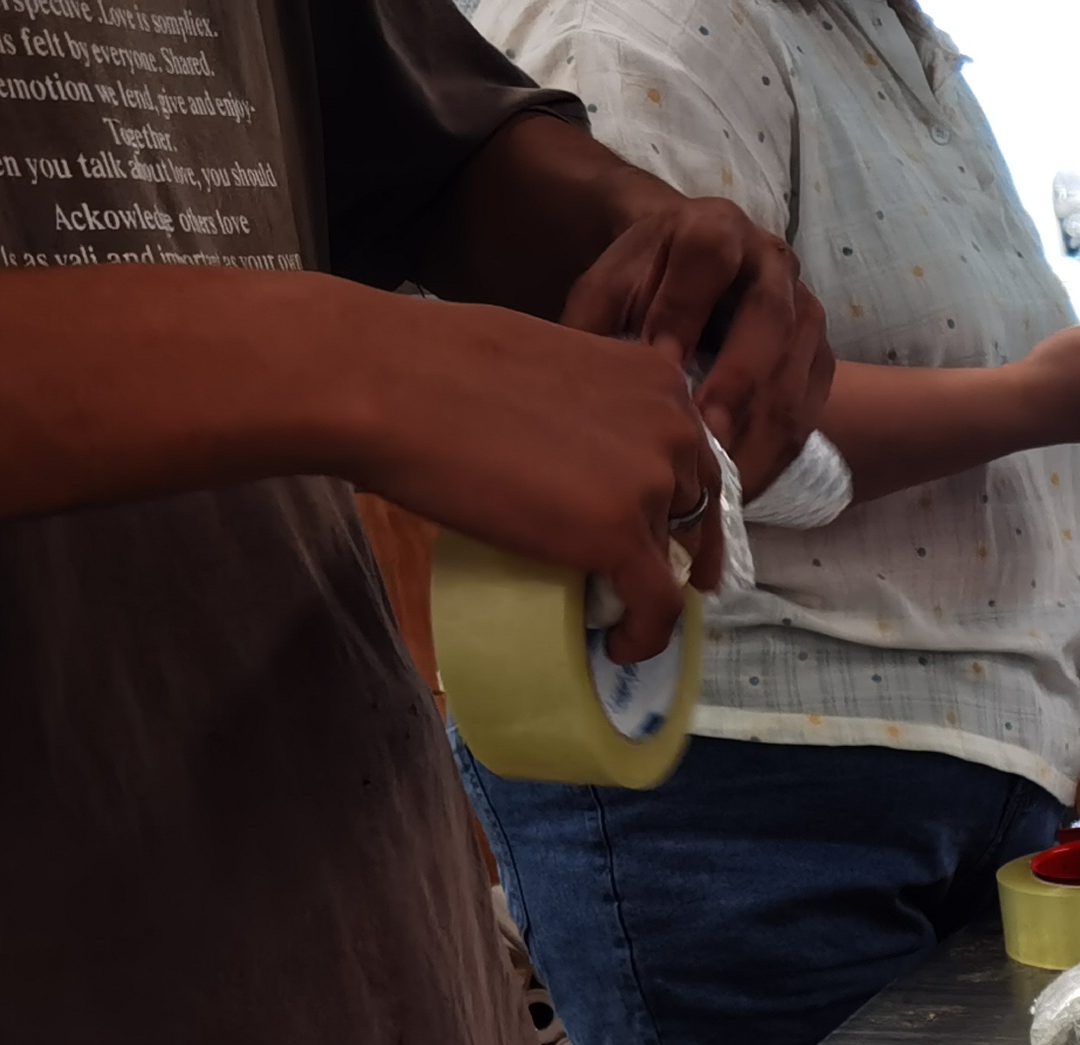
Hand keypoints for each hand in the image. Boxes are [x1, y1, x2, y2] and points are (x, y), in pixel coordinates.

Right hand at [341, 296, 718, 660]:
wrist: (387, 383)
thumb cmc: (438, 363)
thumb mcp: (549, 363)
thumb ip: (590, 401)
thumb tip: (582, 443)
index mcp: (656, 377)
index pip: (692, 454)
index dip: (684, 502)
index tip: (674, 537)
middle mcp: (671, 426)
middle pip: (689, 506)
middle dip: (669, 543)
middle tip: (645, 576)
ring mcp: (649, 481)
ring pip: (669, 556)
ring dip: (644, 583)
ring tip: (608, 602)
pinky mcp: (619, 533)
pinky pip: (656, 606)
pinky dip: (644, 635)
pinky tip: (619, 647)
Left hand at [560, 195, 832, 496]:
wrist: (689, 275)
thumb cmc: (643, 286)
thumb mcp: (609, 289)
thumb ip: (601, 324)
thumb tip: (611, 388)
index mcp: (715, 228)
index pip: (709, 260)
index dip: (684, 312)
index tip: (659, 365)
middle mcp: (773, 263)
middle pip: (770, 321)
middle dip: (737, 387)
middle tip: (704, 441)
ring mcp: (807, 312)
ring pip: (795, 376)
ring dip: (760, 436)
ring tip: (720, 483)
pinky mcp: (821, 359)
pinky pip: (808, 415)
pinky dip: (774, 456)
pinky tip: (738, 487)